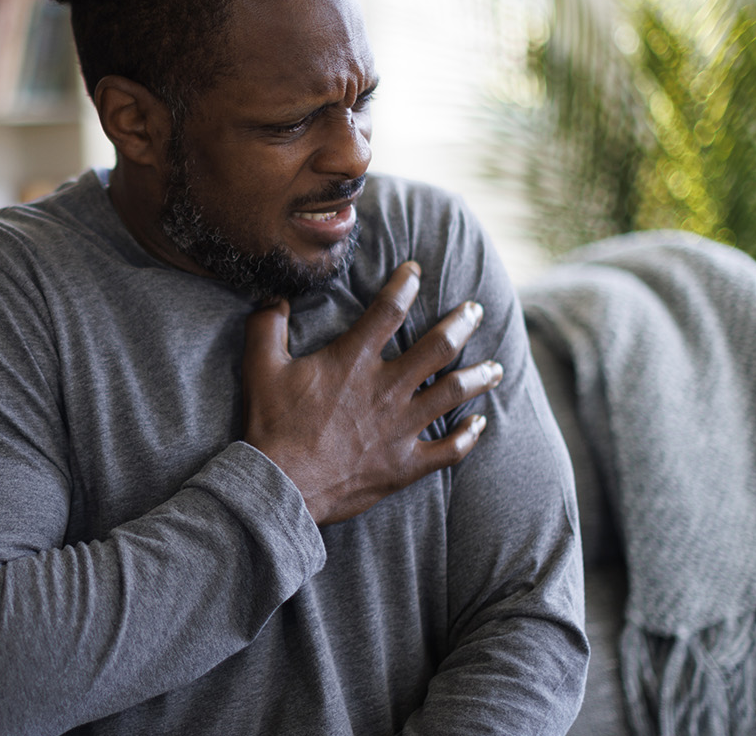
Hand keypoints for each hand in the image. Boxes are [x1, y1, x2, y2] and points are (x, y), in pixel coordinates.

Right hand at [242, 261, 502, 525]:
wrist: (282, 485)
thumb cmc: (272, 425)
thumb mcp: (260, 367)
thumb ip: (267, 326)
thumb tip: (274, 296)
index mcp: (353, 361)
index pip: (388, 310)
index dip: (405, 284)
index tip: (416, 270)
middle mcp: (386, 388)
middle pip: (437, 347)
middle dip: (461, 324)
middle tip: (474, 310)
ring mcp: (400, 427)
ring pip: (453, 393)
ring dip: (479, 377)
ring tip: (495, 367)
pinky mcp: (405, 464)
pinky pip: (449, 450)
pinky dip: (469, 437)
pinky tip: (480, 425)